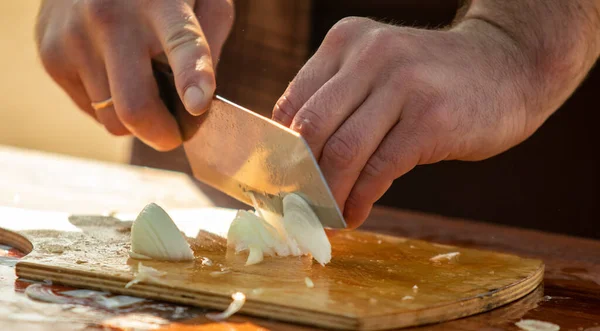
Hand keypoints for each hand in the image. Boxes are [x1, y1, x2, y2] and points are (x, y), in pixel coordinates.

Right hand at [35, 0, 233, 149]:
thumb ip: (211, 40)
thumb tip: (198, 99)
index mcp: (160, 2)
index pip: (181, 42)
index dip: (192, 76)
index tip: (198, 103)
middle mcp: (111, 19)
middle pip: (135, 107)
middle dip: (163, 135)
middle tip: (177, 132)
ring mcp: (74, 39)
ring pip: (112, 121)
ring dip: (137, 118)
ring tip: (144, 85)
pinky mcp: (51, 56)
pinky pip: (92, 111)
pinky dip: (111, 106)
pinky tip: (116, 74)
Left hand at [273, 17, 537, 227]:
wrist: (510, 66)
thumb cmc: (434, 82)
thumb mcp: (379, 74)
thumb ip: (340, 106)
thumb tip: (297, 166)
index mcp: (346, 42)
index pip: (292, 104)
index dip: (280, 153)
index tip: (280, 187)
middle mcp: (370, 55)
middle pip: (310, 129)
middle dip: (299, 179)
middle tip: (297, 210)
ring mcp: (403, 84)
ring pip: (341, 152)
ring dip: (328, 196)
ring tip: (327, 218)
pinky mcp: (431, 118)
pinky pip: (379, 169)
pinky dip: (360, 199)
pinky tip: (356, 214)